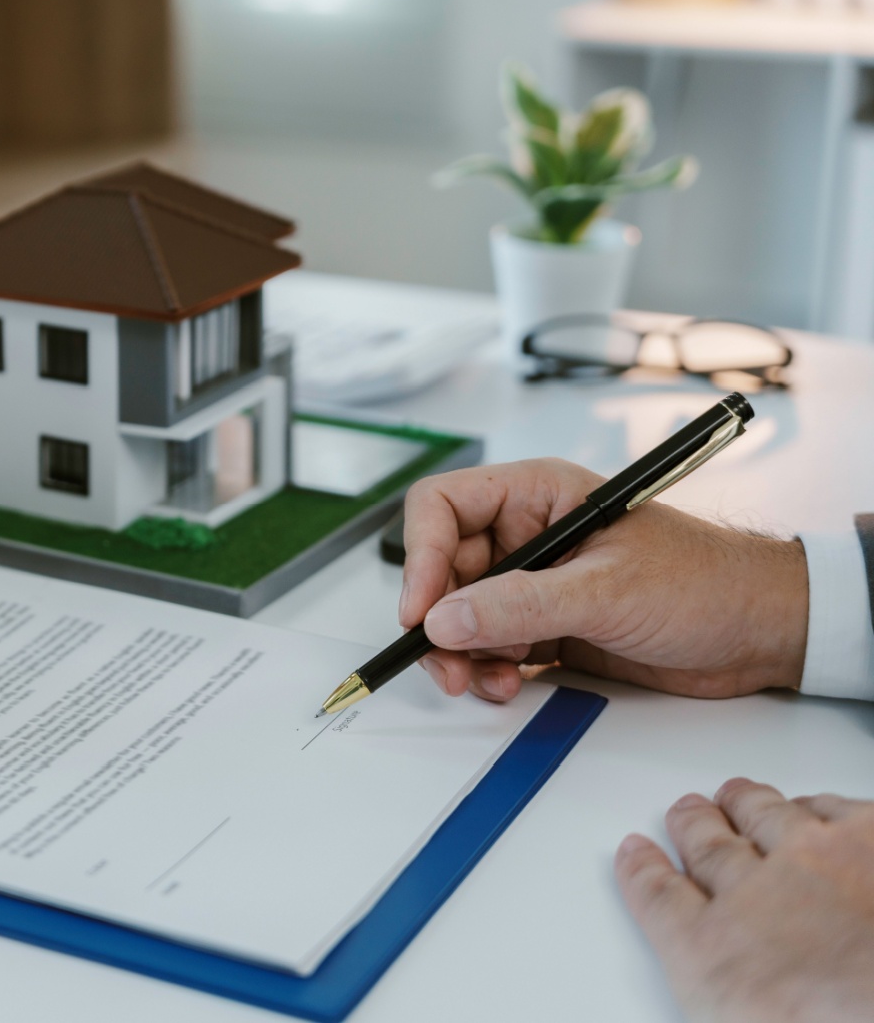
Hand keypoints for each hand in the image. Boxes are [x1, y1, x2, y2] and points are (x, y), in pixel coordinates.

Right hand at [398, 458, 806, 702]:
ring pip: (459, 616)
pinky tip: (508, 685)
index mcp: (536, 496)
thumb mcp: (607, 590)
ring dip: (460, 654)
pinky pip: (488, 648)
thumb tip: (445, 620)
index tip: (421, 611)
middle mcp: (526, 535)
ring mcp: (533, 583)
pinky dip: (486, 671)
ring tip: (487, 682)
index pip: (441, 508)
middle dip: (437, 620)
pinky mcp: (544, 627)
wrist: (760, 631)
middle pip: (441, 570)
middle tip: (446, 664)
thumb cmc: (706, 582)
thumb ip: (520, 605)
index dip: (420, 557)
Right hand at [616, 779, 873, 1021]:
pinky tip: (820, 805)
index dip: (645, 871)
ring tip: (742, 795)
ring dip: (750, 803)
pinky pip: (844, 811)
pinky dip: (823, 806)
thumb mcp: (735, 1014)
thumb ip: (724, 987)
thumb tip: (732, 990)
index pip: (660, 896)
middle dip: (696, 824)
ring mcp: (817, 861)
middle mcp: (753, 892)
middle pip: (711, 845)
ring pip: (770, 817)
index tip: (637, 854)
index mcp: (710, 950)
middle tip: (690, 810)